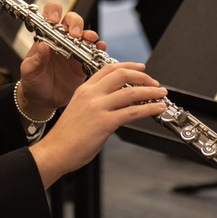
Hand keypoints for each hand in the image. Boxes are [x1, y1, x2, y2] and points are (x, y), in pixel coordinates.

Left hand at [18, 3, 94, 117]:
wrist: (43, 101)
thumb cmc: (33, 82)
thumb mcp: (30, 71)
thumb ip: (36, 59)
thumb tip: (42, 46)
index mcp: (46, 37)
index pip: (50, 15)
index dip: (54, 12)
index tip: (54, 20)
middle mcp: (62, 40)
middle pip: (71, 21)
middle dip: (75, 23)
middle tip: (75, 34)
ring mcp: (74, 50)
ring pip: (84, 34)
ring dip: (88, 34)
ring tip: (90, 39)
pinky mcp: (83, 62)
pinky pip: (93, 52)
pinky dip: (98, 48)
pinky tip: (100, 48)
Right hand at [28, 61, 166, 187]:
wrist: (55, 151)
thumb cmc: (66, 136)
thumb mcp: (79, 109)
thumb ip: (96, 103)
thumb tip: (118, 105)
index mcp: (84, 89)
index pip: (108, 69)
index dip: (128, 66)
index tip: (140, 68)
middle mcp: (91, 94)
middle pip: (121, 75)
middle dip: (142, 76)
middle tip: (154, 82)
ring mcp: (98, 107)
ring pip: (131, 92)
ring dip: (150, 92)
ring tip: (161, 94)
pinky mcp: (105, 122)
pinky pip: (133, 112)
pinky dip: (149, 109)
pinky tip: (157, 109)